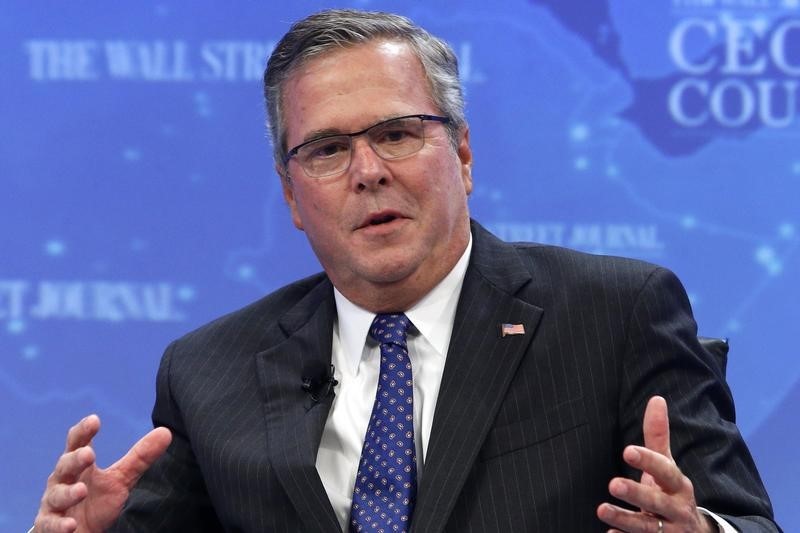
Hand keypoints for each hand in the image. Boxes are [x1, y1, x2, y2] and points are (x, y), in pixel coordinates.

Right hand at [34, 414, 170, 532]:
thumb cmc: (96, 502)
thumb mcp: (121, 480)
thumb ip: (140, 458)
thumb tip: (166, 432)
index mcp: (79, 465)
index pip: (78, 442)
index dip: (84, 431)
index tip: (94, 420)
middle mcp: (63, 480)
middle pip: (66, 465)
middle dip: (75, 459)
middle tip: (89, 454)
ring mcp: (54, 503)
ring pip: (57, 495)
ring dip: (68, 493)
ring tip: (82, 491)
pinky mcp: (50, 525)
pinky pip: (51, 524)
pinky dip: (59, 525)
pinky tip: (70, 525)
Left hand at [597, 396, 714, 532]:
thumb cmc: (671, 493)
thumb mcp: (667, 467)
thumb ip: (658, 436)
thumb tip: (656, 398)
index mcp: (678, 486)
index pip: (665, 471)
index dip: (648, 460)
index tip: (627, 450)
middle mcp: (677, 510)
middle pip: (657, 502)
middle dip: (637, 493)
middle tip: (613, 483)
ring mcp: (670, 532)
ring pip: (648, 528)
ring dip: (625, 519)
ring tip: (601, 509)